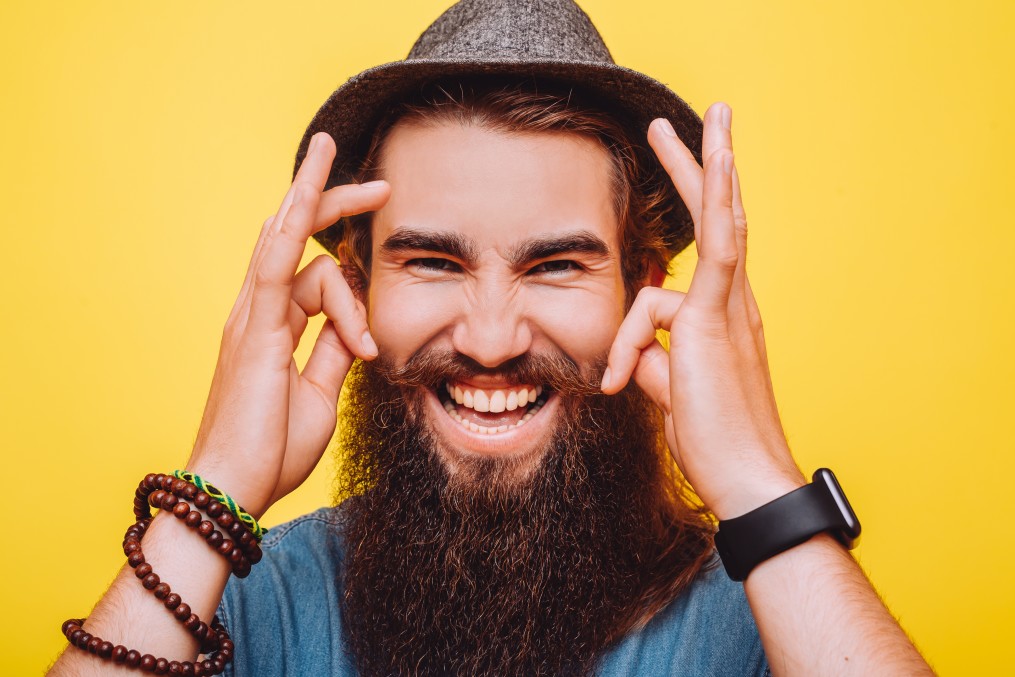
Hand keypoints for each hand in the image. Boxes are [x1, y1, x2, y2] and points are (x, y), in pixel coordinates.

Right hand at [186, 133, 389, 518]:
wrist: (236, 490)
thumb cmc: (271, 449)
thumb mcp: (321, 394)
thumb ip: (333, 353)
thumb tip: (357, 326)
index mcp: (273, 326)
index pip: (308, 266)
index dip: (342, 246)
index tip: (381, 242)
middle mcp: (257, 312)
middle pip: (290, 237)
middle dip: (332, 204)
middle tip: (381, 186)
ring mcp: (251, 318)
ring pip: (283, 240)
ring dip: (319, 201)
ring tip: (368, 185)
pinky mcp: (254, 332)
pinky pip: (272, 268)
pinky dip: (290, 229)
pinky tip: (306, 196)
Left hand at [602, 103, 804, 519]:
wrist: (745, 479)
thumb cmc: (711, 442)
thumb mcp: (667, 391)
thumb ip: (648, 358)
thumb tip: (630, 348)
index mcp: (726, 318)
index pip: (712, 250)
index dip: (703, 207)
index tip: (690, 171)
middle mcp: (736, 304)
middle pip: (723, 218)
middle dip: (707, 165)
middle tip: (708, 115)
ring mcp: (731, 309)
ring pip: (720, 221)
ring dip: (704, 166)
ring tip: (689, 121)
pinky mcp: (715, 321)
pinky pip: (710, 254)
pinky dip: (685, 245)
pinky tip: (684, 227)